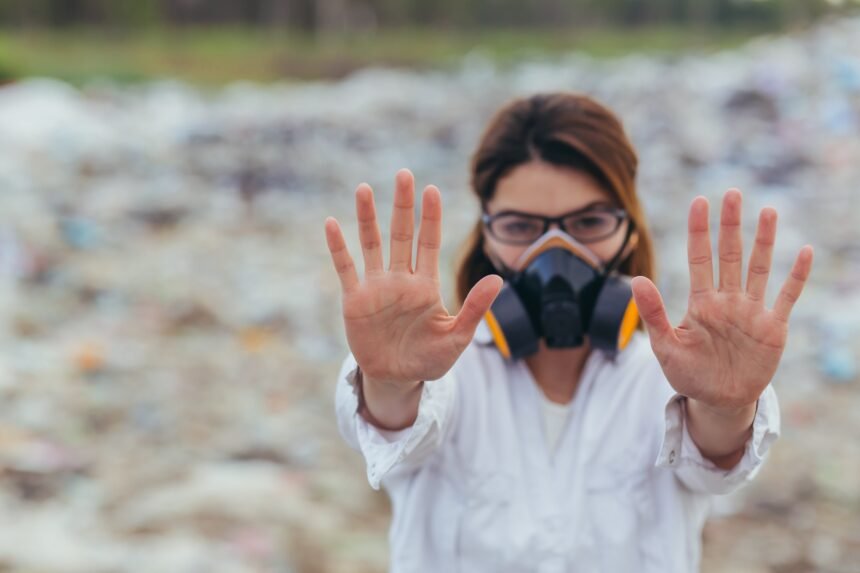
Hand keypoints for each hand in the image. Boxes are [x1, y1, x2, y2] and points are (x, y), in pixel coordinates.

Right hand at [324, 169, 502, 385]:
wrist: (397, 379)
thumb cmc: (429, 359)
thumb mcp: (457, 337)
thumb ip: (475, 309)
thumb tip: (498, 279)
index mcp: (426, 285)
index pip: (429, 242)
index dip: (430, 217)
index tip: (432, 190)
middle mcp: (401, 279)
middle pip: (402, 234)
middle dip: (403, 206)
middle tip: (404, 174)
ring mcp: (376, 287)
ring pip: (372, 244)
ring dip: (368, 217)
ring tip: (364, 188)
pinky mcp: (355, 300)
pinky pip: (346, 268)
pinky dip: (339, 247)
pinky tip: (332, 223)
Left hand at [630, 189, 812, 411]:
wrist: (718, 401)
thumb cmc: (689, 373)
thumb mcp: (665, 346)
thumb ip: (652, 313)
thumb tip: (636, 279)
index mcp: (700, 303)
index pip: (699, 258)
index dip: (699, 231)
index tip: (699, 202)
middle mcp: (727, 300)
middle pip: (729, 255)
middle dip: (730, 226)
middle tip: (732, 194)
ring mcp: (751, 312)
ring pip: (758, 269)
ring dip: (763, 242)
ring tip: (767, 211)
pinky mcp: (772, 328)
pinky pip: (786, 297)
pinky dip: (796, 276)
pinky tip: (803, 251)